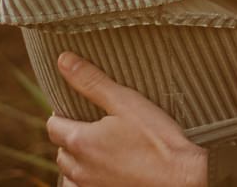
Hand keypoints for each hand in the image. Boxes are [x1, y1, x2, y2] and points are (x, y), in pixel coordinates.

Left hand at [45, 52, 207, 186]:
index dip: (63, 113)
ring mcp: (91, 186)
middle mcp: (79, 169)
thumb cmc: (158, 138)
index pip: (53, 125)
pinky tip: (106, 168)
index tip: (80, 107)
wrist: (183, 177)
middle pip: (61, 149)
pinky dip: (87, 178)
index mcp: (80, 141)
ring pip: (70, 171)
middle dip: (71, 135)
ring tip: (100, 147)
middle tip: (93, 124)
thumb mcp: (125, 101)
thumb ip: (91, 81)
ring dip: (78, 159)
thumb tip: (63, 61)